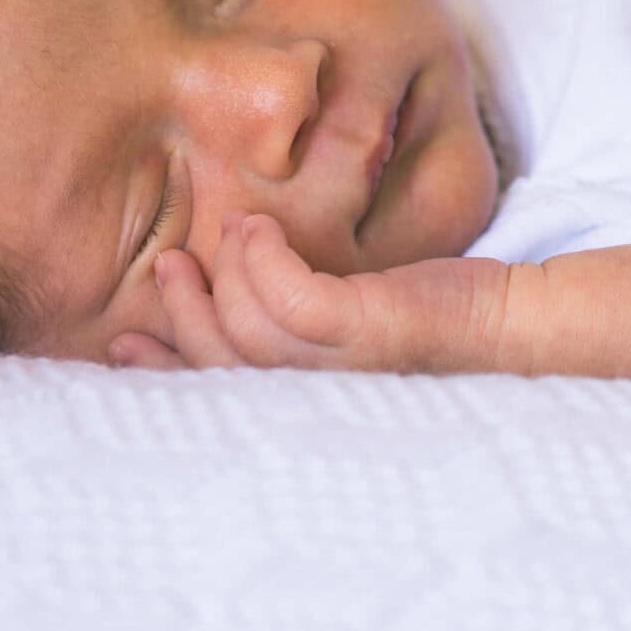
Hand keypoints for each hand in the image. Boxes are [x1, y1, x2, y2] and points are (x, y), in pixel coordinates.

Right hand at [140, 214, 511, 373]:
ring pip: (248, 331)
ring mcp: (345, 370)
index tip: (121, 345)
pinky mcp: (371, 330)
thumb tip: (227, 285)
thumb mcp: (344, 322)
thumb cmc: (426, 318)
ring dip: (225, 273)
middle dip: (182, 318)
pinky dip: (263, 259)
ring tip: (228, 229)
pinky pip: (293, 299)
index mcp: (307, 404)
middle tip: (169, 265)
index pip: (218, 399)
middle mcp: (321, 401)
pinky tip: (262, 226)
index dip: (164, 374)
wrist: (509, 322)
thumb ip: (289, 318)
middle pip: (221, 368)